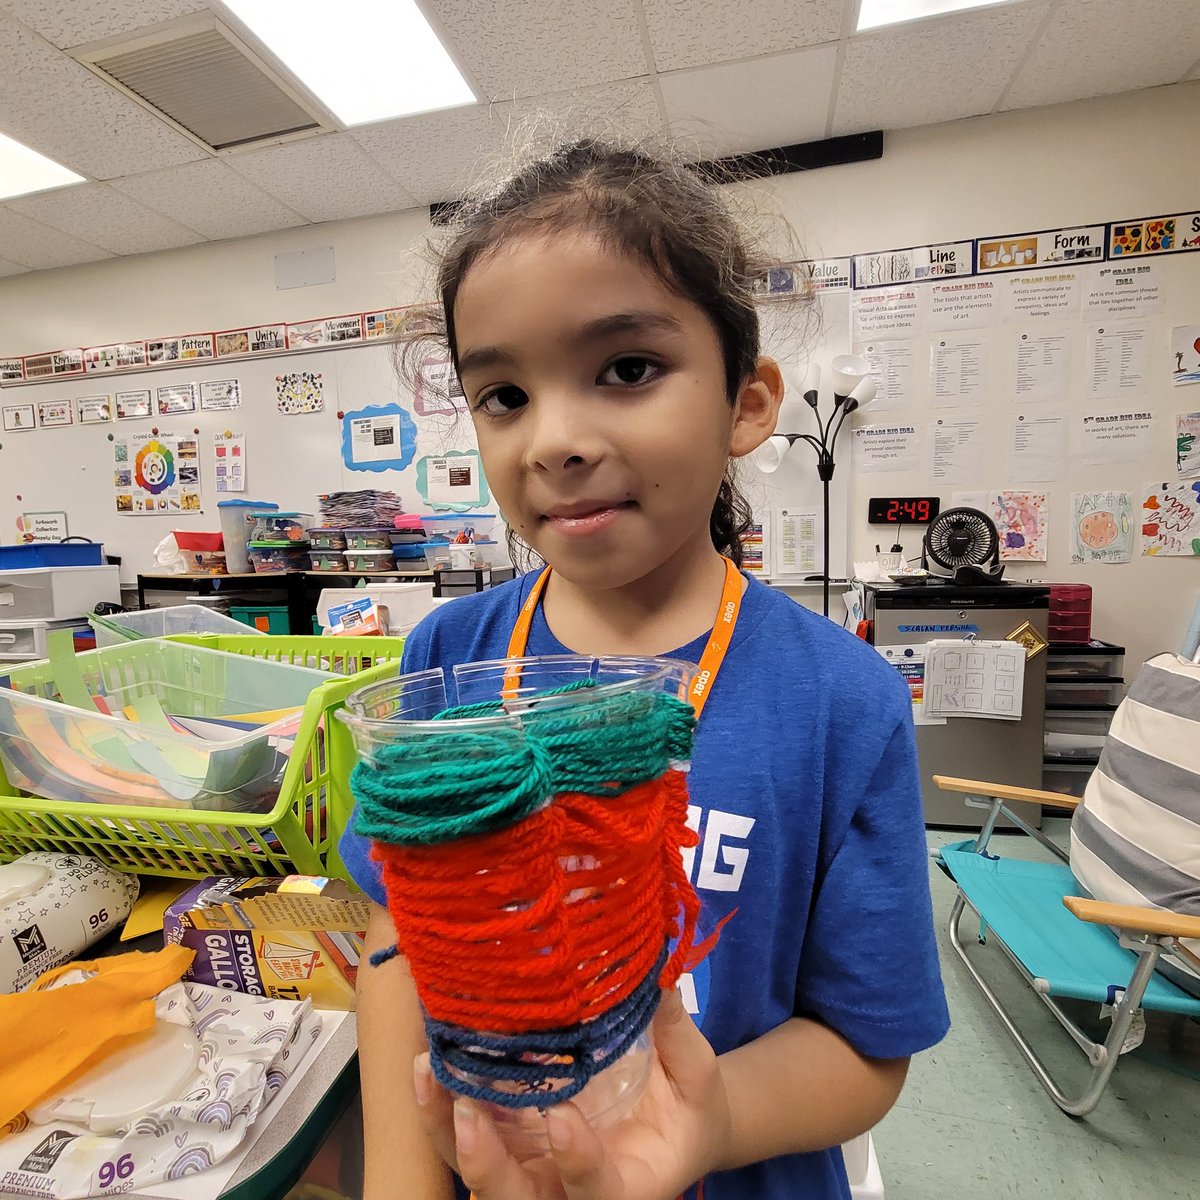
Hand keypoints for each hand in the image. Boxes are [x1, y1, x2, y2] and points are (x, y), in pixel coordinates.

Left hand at [413, 987, 730, 1199]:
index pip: (595, 1191)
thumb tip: (661, 978)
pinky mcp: (510, 1144)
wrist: (670, 1128)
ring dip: (447, 1131)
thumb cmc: (687, 1107)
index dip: (576, 1162)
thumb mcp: (696, 1076)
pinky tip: (428, 1065)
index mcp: (626, 1186)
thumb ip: (677, 1036)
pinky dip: (441, 1109)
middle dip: (487, 1166)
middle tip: (470, 1112)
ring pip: (479, 1173)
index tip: (562, 1116)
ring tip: (432, 1073)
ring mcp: (533, 1170)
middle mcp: (567, 1189)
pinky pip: (467, 1139)